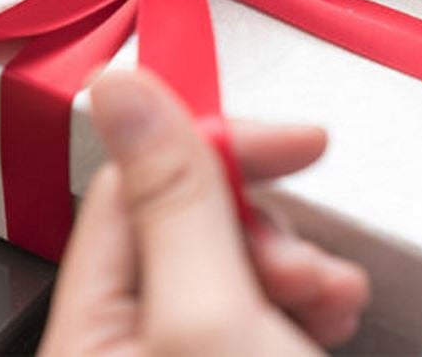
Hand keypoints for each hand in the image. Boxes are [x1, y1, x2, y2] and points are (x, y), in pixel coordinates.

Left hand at [39, 71, 368, 355]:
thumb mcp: (212, 316)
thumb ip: (173, 201)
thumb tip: (121, 90)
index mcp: (87, 331)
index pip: (132, 188)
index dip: (215, 153)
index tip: (293, 143)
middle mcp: (122, 344)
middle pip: (188, 226)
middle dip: (264, 231)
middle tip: (305, 267)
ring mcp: (178, 356)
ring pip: (233, 267)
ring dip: (297, 268)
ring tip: (330, 300)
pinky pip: (259, 308)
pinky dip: (306, 303)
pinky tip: (334, 316)